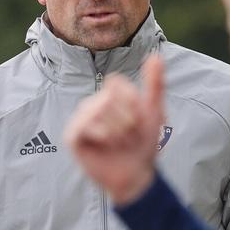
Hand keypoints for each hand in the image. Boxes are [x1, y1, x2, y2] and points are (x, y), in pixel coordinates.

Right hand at [65, 54, 164, 204]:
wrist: (136, 174)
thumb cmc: (143, 143)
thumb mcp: (154, 111)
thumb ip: (155, 84)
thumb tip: (156, 56)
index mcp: (109, 95)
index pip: (118, 84)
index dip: (133, 104)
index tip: (137, 120)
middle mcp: (92, 104)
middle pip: (109, 98)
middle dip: (127, 121)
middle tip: (128, 136)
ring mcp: (80, 120)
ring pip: (99, 112)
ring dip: (117, 133)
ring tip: (118, 143)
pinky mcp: (72, 136)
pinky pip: (86, 127)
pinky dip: (102, 137)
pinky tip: (104, 146)